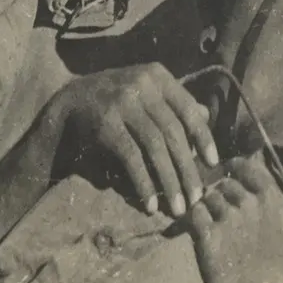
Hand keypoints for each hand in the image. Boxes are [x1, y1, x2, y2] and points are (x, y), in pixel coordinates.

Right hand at [49, 63, 217, 217]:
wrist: (69, 99)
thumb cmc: (116, 98)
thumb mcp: (146, 90)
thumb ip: (173, 102)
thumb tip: (206, 117)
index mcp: (157, 75)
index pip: (188, 109)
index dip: (203, 138)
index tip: (213, 164)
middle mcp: (141, 85)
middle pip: (173, 132)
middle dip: (188, 169)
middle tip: (196, 198)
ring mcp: (122, 103)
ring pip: (156, 147)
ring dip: (170, 181)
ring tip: (178, 207)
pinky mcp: (106, 125)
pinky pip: (132, 158)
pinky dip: (144, 183)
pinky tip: (150, 203)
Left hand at [187, 157, 282, 282]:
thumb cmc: (276, 278)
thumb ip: (272, 217)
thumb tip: (264, 201)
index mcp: (269, 206)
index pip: (250, 170)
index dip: (236, 167)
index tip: (228, 170)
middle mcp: (248, 207)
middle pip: (224, 185)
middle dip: (218, 194)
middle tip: (215, 207)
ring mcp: (227, 220)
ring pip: (207, 198)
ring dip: (204, 207)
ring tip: (207, 223)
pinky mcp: (208, 237)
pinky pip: (194, 213)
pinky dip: (192, 219)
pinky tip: (196, 231)